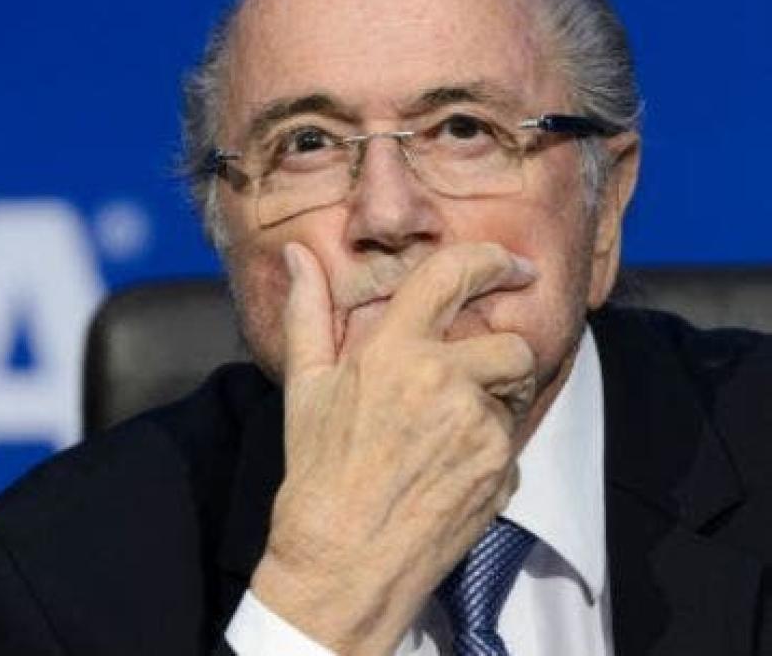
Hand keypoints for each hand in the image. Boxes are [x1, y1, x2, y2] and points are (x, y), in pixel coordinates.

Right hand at [249, 241, 538, 654]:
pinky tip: (445, 472)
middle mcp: (442, 380)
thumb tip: (298, 255)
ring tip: (446, 431)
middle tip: (470, 379)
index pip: (454, 275)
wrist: (343, 559)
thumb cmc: (317, 471)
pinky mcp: (500, 468)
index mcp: (392, 351)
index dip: (489, 260)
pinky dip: (488, 451)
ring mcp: (477, 427)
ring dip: (496, 402)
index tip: (508, 264)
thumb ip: (308, 312)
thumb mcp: (305, 386)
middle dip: (501, 355)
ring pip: (517, 393)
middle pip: (511, 342)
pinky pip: (511, 443)